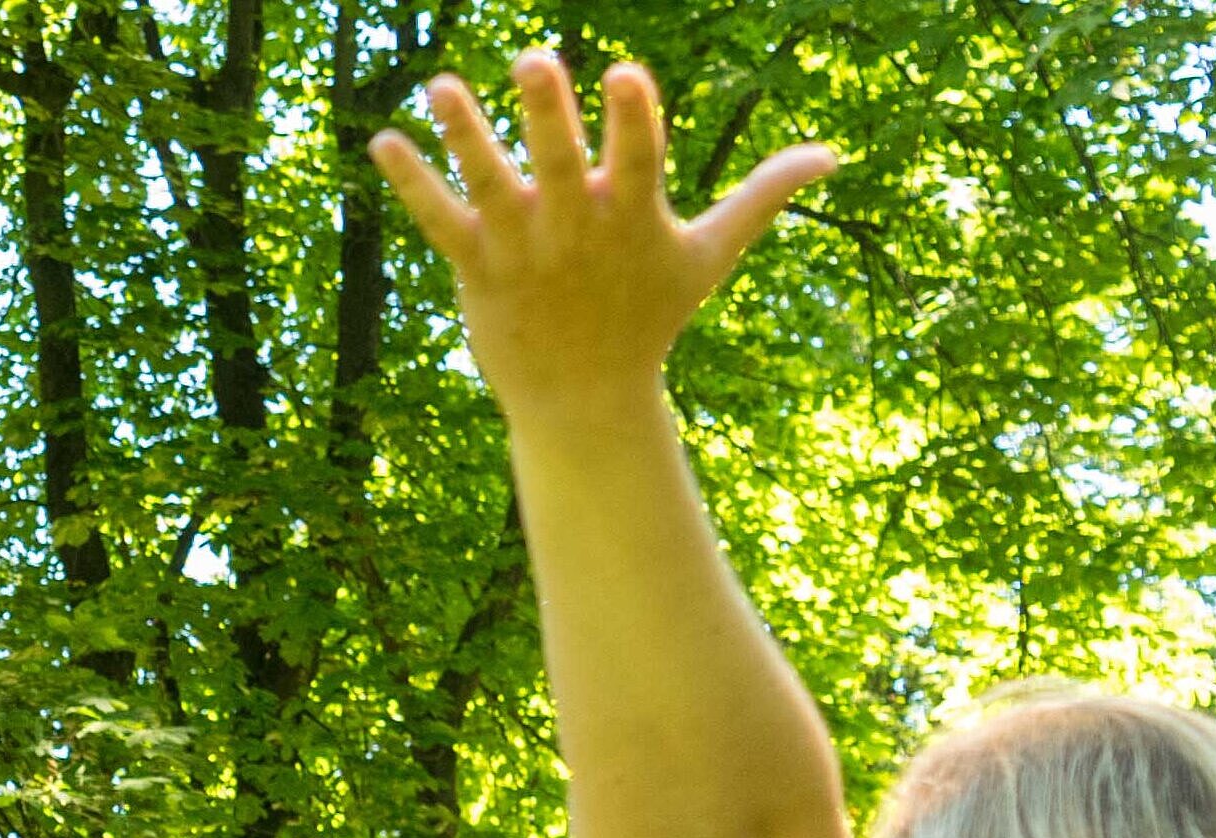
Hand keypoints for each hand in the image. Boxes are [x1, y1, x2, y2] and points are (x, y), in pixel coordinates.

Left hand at [369, 54, 837, 408]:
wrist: (584, 400)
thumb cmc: (652, 316)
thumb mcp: (710, 255)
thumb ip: (764, 195)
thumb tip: (833, 156)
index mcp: (633, 215)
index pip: (638, 156)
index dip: (632, 116)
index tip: (625, 72)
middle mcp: (575, 227)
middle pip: (560, 162)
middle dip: (549, 113)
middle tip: (532, 59)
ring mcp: (522, 248)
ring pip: (489, 182)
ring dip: (463, 134)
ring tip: (439, 83)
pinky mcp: (476, 267)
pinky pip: (438, 219)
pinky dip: (412, 182)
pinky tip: (382, 140)